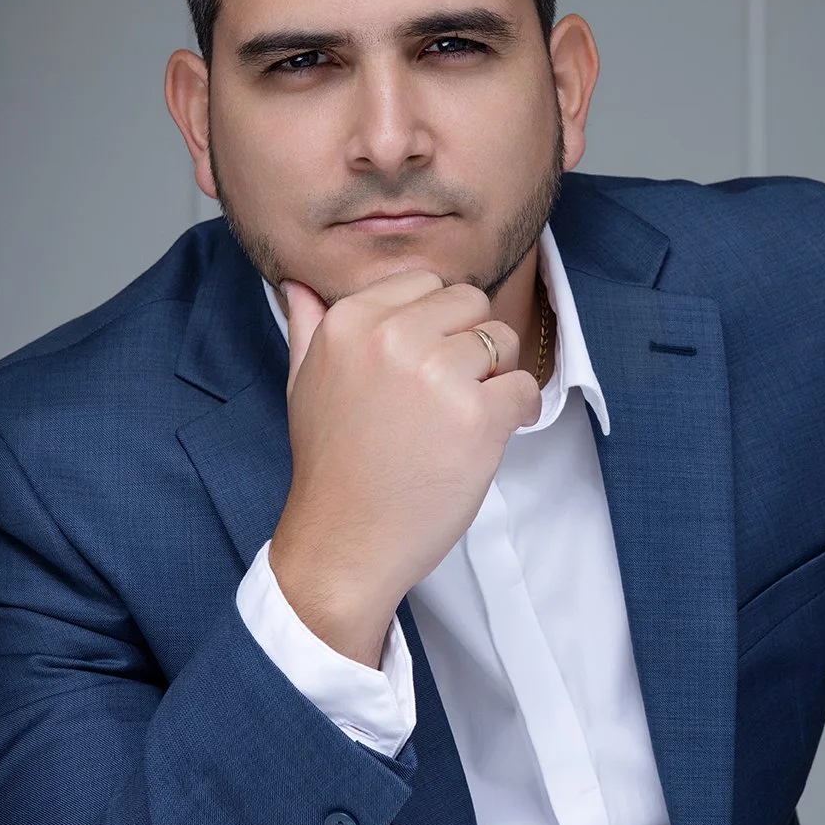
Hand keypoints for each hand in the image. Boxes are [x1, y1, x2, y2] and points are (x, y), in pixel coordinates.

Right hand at [268, 270, 540, 664]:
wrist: (343, 542)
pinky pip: (524, 386)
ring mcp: (437, 374)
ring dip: (498, 375)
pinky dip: (520, 410)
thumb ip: (309, 326)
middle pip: (470, 302)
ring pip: (503, 339)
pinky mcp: (476, 416)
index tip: (429, 360)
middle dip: (471, 342)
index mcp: (350, 321)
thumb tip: (300, 285)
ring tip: (471, 415)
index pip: (424, 282)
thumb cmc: (330, 467)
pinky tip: (494, 434)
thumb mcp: (303, 384)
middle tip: (454, 390)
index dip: (436, 322)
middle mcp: (392, 337)